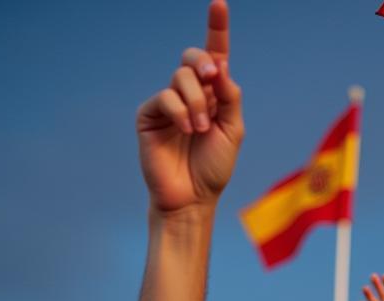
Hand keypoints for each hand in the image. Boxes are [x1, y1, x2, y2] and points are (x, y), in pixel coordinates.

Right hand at [136, 0, 243, 212]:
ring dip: (197, 101)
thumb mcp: (232, 131)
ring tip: (200, 129)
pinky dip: (180, 111)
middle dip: (204, 63)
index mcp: (212, 96)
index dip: (216, 29)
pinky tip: (187, 131)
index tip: (219, 3)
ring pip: (181, 77)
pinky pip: (165, 96)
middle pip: (193, 59)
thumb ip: (229, 97)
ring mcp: (168, 103)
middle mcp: (189, 95)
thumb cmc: (213, 168)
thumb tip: (220, 65)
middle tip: (213, 78)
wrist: (192, 197)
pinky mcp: (150, 114)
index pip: (214, 56)